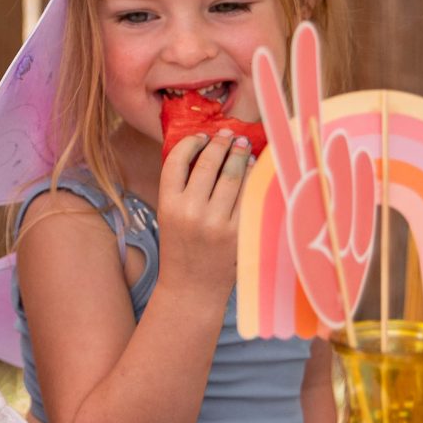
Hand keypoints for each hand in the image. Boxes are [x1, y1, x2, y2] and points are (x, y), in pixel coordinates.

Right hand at [155, 127, 251, 305]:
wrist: (192, 288)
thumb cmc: (180, 248)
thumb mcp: (169, 216)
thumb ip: (180, 186)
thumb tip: (203, 148)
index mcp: (168, 205)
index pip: (176, 161)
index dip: (190, 142)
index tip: (201, 136)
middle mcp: (191, 212)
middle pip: (208, 163)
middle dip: (220, 143)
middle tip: (228, 134)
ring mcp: (217, 223)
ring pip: (233, 176)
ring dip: (240, 155)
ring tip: (243, 146)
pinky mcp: (238, 233)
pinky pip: (249, 195)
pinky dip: (252, 177)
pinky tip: (253, 169)